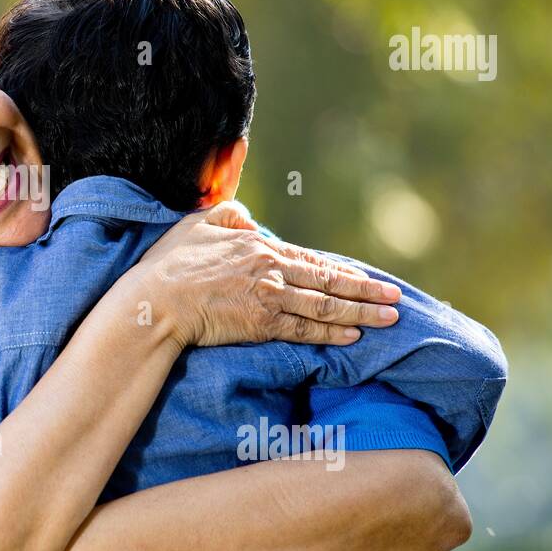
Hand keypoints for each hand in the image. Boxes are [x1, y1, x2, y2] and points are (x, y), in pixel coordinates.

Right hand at [132, 204, 401, 349]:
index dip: (341, 271)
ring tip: (388, 319)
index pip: (310, 260)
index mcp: (259, 245)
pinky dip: (331, 333)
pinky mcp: (261, 324)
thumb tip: (248, 216)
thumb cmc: (170, 262)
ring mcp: (269, 297)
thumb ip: (227, 213)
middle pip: (328, 282)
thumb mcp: (198, 222)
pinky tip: (353, 336)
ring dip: (361, 313)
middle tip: (396, 299)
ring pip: (325, 306)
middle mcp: (271, 269)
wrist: (155, 301)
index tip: (365, 278)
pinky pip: (305, 330)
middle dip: (366, 292)